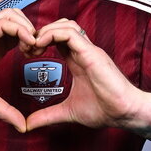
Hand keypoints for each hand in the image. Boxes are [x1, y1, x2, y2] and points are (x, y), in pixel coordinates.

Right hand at [0, 9, 36, 131]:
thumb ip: (5, 111)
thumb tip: (23, 127)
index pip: (19, 32)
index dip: (33, 41)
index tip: (36, 57)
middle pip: (19, 17)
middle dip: (33, 31)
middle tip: (36, 51)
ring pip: (13, 14)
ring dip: (28, 28)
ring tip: (31, 47)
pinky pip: (4, 23)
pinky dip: (20, 30)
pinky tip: (25, 45)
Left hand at [24, 19, 147, 130]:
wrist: (125, 112)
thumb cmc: (105, 110)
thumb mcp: (68, 112)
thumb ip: (47, 115)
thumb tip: (29, 125)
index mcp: (77, 60)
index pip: (57, 39)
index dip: (39, 41)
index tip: (26, 55)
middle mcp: (83, 51)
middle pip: (60, 26)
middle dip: (39, 33)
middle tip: (26, 49)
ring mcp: (88, 50)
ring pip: (65, 25)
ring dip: (45, 31)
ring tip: (33, 46)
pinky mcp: (92, 53)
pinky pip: (70, 33)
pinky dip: (52, 34)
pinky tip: (40, 45)